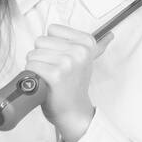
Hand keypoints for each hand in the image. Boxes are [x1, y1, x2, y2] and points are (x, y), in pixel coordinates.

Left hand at [24, 24, 112, 141]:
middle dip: (42, 56)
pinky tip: (43, 83)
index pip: (52, 29)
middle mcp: (79, 51)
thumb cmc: (74, 86)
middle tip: (54, 70)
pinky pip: (31, 66)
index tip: (61, 58)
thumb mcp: (87, 62)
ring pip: (33, 54)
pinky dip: (31, 75)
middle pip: (40, 41)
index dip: (51, 44)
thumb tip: (110, 35)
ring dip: (36, 66)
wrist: (74, 112)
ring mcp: (68, 62)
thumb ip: (97, 47)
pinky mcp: (56, 74)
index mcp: (87, 43)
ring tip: (49, 77)